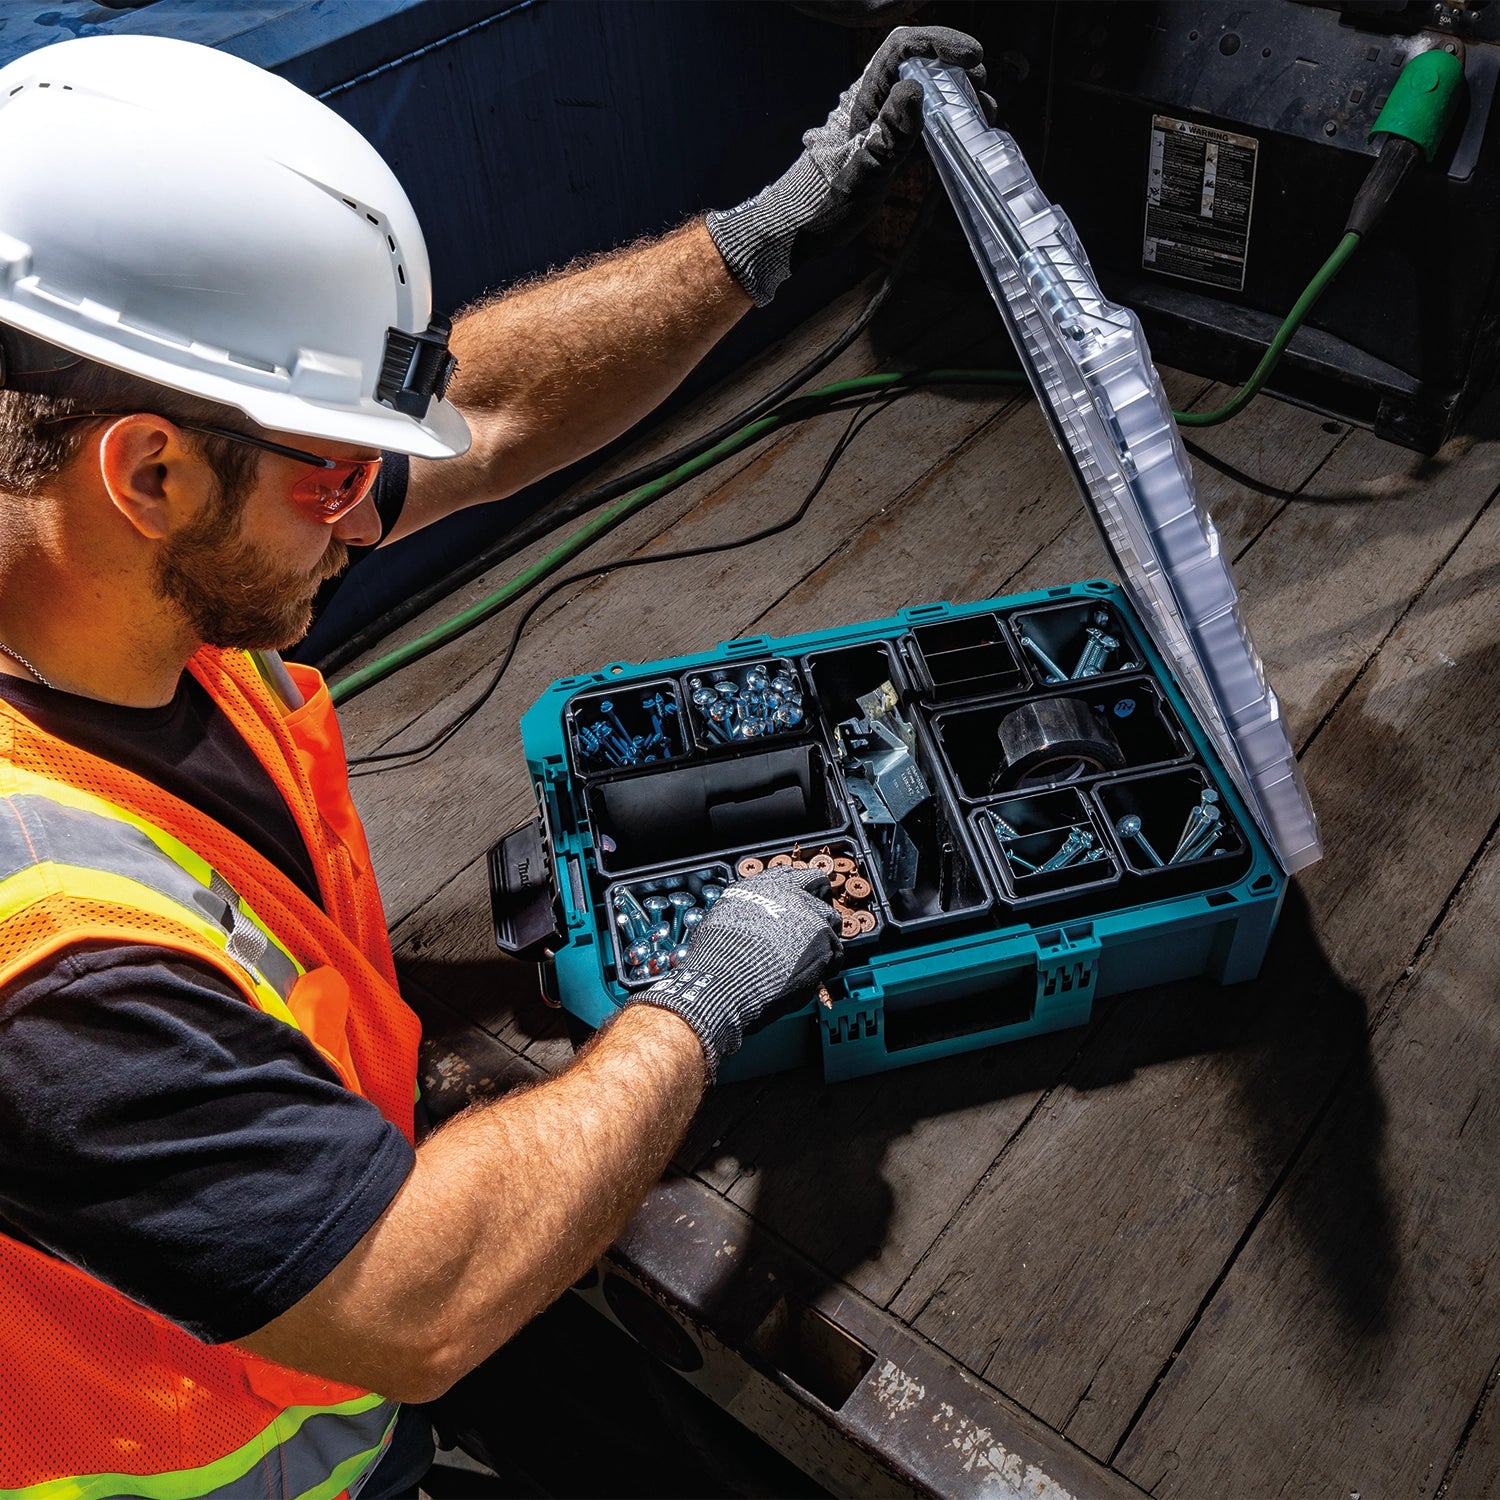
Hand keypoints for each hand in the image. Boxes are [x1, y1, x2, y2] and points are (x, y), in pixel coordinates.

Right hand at [626, 865, 841, 1075]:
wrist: (726, 981)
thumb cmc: (716, 957)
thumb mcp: (721, 918)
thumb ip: (744, 910)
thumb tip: (748, 919)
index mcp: (761, 886)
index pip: (788, 875)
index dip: (795, 888)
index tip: (797, 898)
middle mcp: (789, 894)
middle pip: (817, 884)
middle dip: (818, 899)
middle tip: (812, 920)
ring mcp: (810, 917)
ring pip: (831, 918)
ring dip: (825, 932)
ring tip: (815, 951)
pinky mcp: (824, 943)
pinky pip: (836, 951)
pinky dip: (829, 962)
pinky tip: (817, 973)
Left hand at [706, 25, 988, 306]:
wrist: (796, 232)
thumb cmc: (822, 206)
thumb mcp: (863, 171)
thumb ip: (891, 132)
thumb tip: (915, 87)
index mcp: (861, 98)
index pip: (902, 48)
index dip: (940, 44)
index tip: (974, 58)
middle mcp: (870, 102)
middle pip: (917, 64)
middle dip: (956, 69)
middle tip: (983, 91)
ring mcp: (877, 122)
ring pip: (922, 91)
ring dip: (955, 96)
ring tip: (983, 113)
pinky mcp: (883, 144)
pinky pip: (919, 120)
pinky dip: (946, 120)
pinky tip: (964, 133)